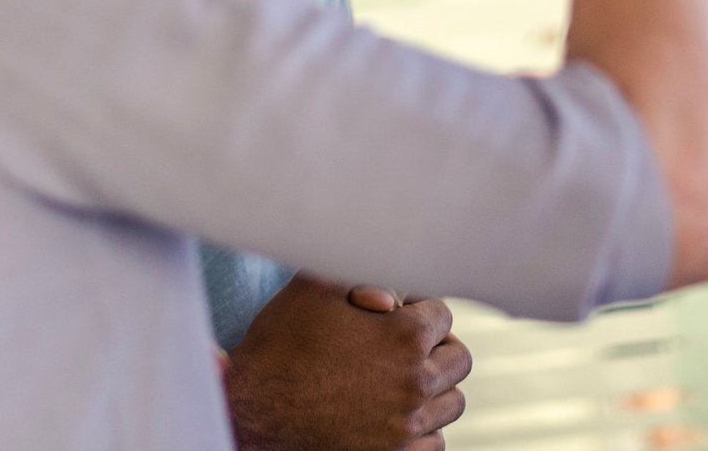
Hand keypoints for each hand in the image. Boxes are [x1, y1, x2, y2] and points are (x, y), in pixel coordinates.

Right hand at [224, 274, 470, 450]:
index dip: (416, 308)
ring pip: (452, 403)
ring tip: (402, 379)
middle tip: (407, 345)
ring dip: (434, 387)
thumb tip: (395, 294)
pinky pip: (435, 442)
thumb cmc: (278, 347)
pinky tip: (397, 413)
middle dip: (435, 346)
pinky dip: (424, 427)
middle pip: (457, 360)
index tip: (394, 313)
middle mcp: (415, 385)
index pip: (442, 315)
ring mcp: (407, 428)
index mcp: (405, 337)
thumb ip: (362, 273)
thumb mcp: (313, 289)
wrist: (249, 414)